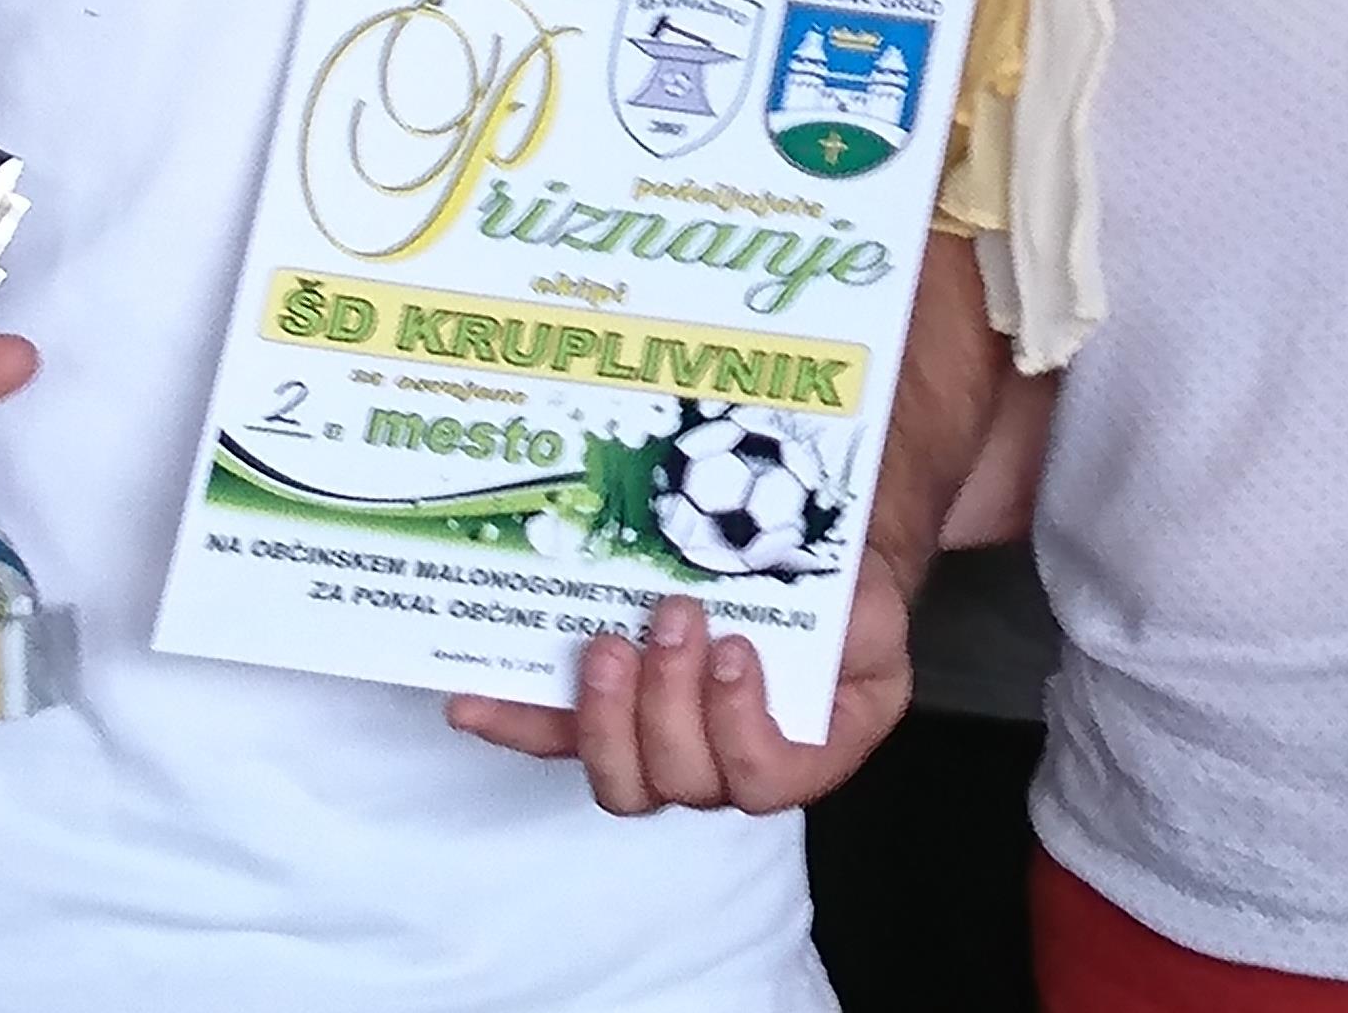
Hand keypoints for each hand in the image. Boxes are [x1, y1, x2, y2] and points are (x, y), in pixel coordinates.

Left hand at [446, 549, 916, 815]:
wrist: (802, 566)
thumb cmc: (841, 592)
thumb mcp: (873, 606)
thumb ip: (862, 621)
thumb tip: (819, 613)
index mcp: (810, 750)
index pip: (770, 779)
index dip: (740, 727)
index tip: (735, 650)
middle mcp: (731, 767)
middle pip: (684, 781)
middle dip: (668, 704)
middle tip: (673, 618)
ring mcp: (663, 749)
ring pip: (623, 780)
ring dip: (605, 717)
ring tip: (605, 646)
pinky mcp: (607, 721)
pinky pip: (557, 740)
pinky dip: (514, 724)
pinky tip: (474, 700)